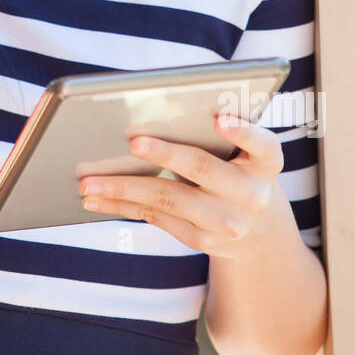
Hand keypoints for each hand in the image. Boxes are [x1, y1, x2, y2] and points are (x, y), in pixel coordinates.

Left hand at [78, 113, 283, 258]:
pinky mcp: (202, 240)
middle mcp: (253, 194)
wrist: (258, 230)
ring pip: (168, 198)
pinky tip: (96, 199)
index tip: (218, 119)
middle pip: (202, 167)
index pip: (261, 144)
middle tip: (132, 142)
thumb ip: (220, 131)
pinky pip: (156, 217)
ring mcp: (227, 222)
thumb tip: (153, 114)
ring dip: (123, 188)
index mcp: (266, 162)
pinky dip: (122, 206)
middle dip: (165, 154)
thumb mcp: (246, 151)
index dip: (242, 131)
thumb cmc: (239, 169)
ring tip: (89, 181)